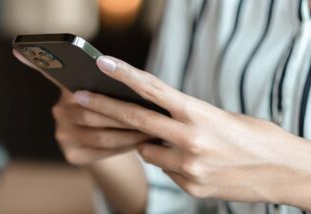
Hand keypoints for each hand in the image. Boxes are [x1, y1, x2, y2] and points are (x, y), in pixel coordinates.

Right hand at [13, 50, 151, 165]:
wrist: (113, 146)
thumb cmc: (115, 112)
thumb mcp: (112, 94)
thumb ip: (111, 86)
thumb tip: (125, 80)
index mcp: (68, 90)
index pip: (52, 74)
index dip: (37, 63)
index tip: (20, 51)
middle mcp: (59, 111)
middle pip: (90, 111)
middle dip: (121, 114)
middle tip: (146, 113)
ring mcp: (62, 134)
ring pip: (100, 133)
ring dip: (127, 132)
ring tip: (150, 129)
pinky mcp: (71, 155)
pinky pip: (102, 150)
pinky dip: (123, 146)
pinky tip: (138, 142)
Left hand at [73, 56, 310, 204]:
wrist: (284, 171)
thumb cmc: (253, 137)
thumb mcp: (219, 116)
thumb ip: (184, 117)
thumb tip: (153, 121)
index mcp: (200, 113)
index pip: (153, 89)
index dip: (125, 75)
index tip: (103, 64)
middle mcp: (191, 139)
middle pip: (136, 120)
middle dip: (103, 108)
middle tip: (80, 98)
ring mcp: (189, 166)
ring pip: (148, 151)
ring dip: (150, 144)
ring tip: (174, 141)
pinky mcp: (191, 187)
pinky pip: (165, 171)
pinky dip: (169, 163)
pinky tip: (192, 162)